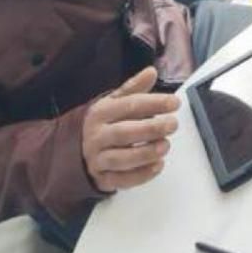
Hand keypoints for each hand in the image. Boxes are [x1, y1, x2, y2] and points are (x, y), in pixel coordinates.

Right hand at [82, 67, 179, 192]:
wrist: (77, 151)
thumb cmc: (104, 123)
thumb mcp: (115, 101)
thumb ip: (135, 88)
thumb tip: (151, 71)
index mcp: (101, 112)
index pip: (129, 105)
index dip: (154, 103)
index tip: (174, 102)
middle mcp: (97, 136)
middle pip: (124, 133)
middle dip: (151, 129)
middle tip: (173, 124)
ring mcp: (98, 159)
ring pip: (121, 159)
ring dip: (145, 153)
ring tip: (166, 146)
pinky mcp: (102, 179)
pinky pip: (121, 180)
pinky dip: (141, 175)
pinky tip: (158, 166)